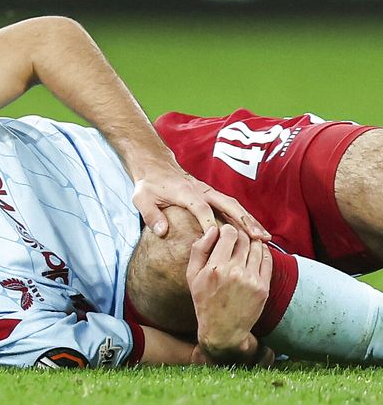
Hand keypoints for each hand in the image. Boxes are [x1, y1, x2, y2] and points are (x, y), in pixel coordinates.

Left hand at [132, 163, 269, 239]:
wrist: (154, 166)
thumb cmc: (148, 184)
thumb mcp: (141, 199)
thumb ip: (151, 215)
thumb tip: (162, 233)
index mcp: (185, 192)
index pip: (201, 208)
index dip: (209, 222)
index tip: (218, 237)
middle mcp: (202, 190)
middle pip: (228, 204)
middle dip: (244, 221)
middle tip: (258, 238)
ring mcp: (209, 192)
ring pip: (234, 205)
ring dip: (250, 220)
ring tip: (263, 237)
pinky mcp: (211, 195)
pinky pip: (230, 206)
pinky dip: (244, 218)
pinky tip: (254, 232)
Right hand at [186, 225, 273, 364]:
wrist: (222, 330)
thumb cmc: (204, 301)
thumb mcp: (192, 276)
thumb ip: (199, 250)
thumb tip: (212, 229)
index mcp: (215, 268)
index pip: (228, 233)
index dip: (227, 229)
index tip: (225, 233)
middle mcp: (234, 272)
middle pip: (244, 238)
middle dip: (240, 235)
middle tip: (236, 238)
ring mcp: (251, 280)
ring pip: (257, 247)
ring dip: (252, 242)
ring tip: (246, 245)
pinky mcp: (263, 287)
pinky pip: (267, 260)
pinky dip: (263, 252)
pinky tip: (256, 253)